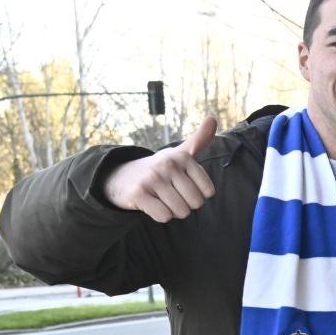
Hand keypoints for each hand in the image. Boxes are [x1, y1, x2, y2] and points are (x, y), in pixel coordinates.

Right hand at [102, 117, 217, 220]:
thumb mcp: (180, 153)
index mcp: (183, 157)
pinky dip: (160, 215)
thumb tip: (212, 118)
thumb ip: (199, 140)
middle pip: (195, 203)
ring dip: (172, 211)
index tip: (183, 185)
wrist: (123, 176)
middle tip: (170, 193)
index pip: (208, 192)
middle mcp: (168, 164)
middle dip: (185, 204)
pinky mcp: (139, 194)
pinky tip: (151, 203)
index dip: (197, 194)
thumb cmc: (160, 168)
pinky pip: (164, 216)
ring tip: (160, 198)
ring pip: (180, 211)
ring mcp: (152, 178)